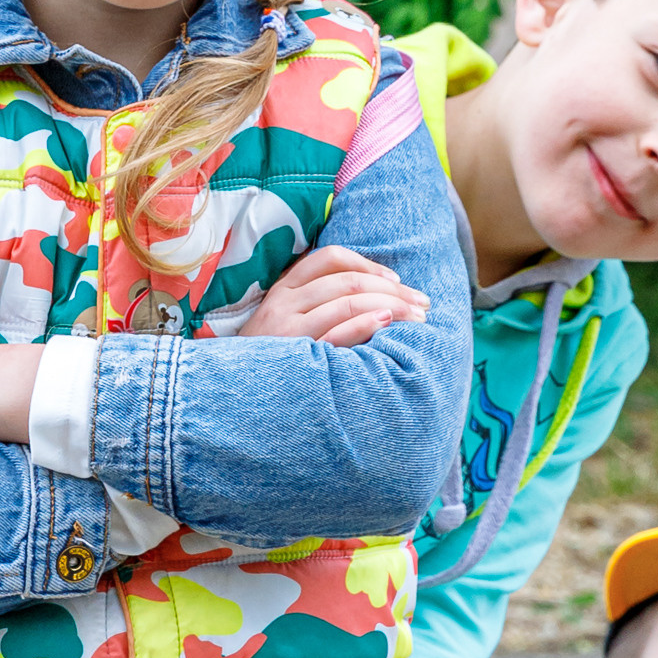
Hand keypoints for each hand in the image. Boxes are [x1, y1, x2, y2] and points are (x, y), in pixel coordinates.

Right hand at [235, 246, 428, 349]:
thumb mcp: (285, 323)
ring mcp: (288, 329)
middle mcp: (284, 304)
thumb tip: (373, 295)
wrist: (235, 400)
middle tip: (423, 303)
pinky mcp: (295, 356)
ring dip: (391, 305)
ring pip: (347, 301)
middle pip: (347, 281)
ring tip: (417, 317)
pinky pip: (336, 332)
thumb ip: (316, 304)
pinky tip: (388, 323)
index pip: (329, 258)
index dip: (368, 264)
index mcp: (284, 289)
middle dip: (393, 289)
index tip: (397, 281)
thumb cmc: (273, 361)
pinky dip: (366, 323)